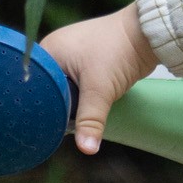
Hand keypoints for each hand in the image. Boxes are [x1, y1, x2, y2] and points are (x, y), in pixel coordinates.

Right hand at [41, 4, 156, 155]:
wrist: (147, 34)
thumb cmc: (118, 52)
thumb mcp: (100, 89)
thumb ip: (90, 120)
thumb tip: (87, 149)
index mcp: (49, 50)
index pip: (35, 85)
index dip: (40, 106)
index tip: (44, 126)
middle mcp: (56, 51)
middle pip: (49, 88)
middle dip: (57, 106)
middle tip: (59, 128)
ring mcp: (72, 54)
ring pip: (64, 88)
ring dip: (70, 102)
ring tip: (72, 120)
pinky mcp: (87, 60)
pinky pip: (77, 84)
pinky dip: (81, 96)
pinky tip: (85, 108)